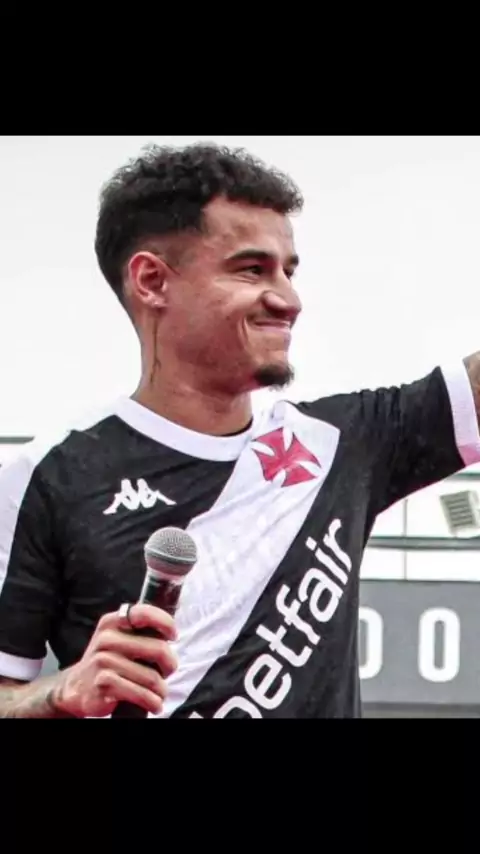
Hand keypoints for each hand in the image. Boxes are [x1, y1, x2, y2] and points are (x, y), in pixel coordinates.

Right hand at [52, 603, 177, 717]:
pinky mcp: (104, 683)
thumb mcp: (118, 638)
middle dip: (170, 665)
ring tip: (159, 693)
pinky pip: (141, 694)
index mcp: (112, 622)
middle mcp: (107, 638)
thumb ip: (140, 631)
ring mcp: (103, 661)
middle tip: (168, 672)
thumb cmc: (108, 661)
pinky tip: (153, 704)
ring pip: (152, 677)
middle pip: (158, 649)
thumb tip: (171, 633)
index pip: (144, 613)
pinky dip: (152, 702)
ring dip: (161, 690)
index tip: (173, 636)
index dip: (165, 623)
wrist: (76, 686)